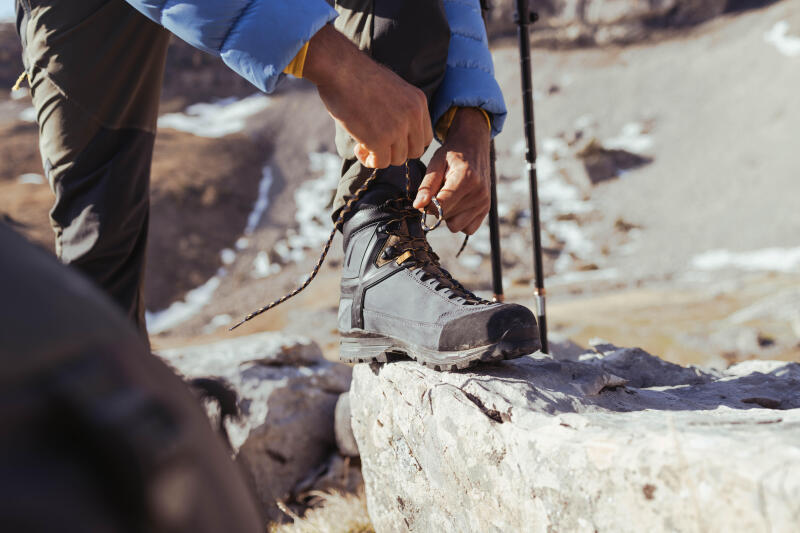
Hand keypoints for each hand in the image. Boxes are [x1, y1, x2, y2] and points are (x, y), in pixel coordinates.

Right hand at [303, 25, 432, 167]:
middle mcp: (413, 115)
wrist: (340, 69)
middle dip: (396, 152)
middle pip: (415, 151)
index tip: (391, 138)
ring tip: (364, 144)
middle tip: (378, 143)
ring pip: (398, 159)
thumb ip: (402, 108)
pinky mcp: (379, 139)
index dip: (408, 142)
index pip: (425, 137)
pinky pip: (380, 163)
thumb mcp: (393, 88)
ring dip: (381, 156)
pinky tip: (358, 147)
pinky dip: (369, 160)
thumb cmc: (359, 75)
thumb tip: (399, 133)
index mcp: (418, 101)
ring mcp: (398, 128)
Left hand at [413, 108, 489, 234]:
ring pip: (456, 226)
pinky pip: (467, 228)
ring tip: (450, 197)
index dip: (428, 205)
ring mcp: (484, 203)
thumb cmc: (452, 153)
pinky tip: (458, 204)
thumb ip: (427, 185)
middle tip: (440, 192)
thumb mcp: (436, 162)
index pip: (441, 206)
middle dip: (438, 209)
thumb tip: (418, 206)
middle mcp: (479, 193)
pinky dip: (460, 220)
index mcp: (466, 179)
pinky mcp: (486, 209)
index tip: (426, 197)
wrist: (474, 146)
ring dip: (448, 216)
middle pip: (447, 218)